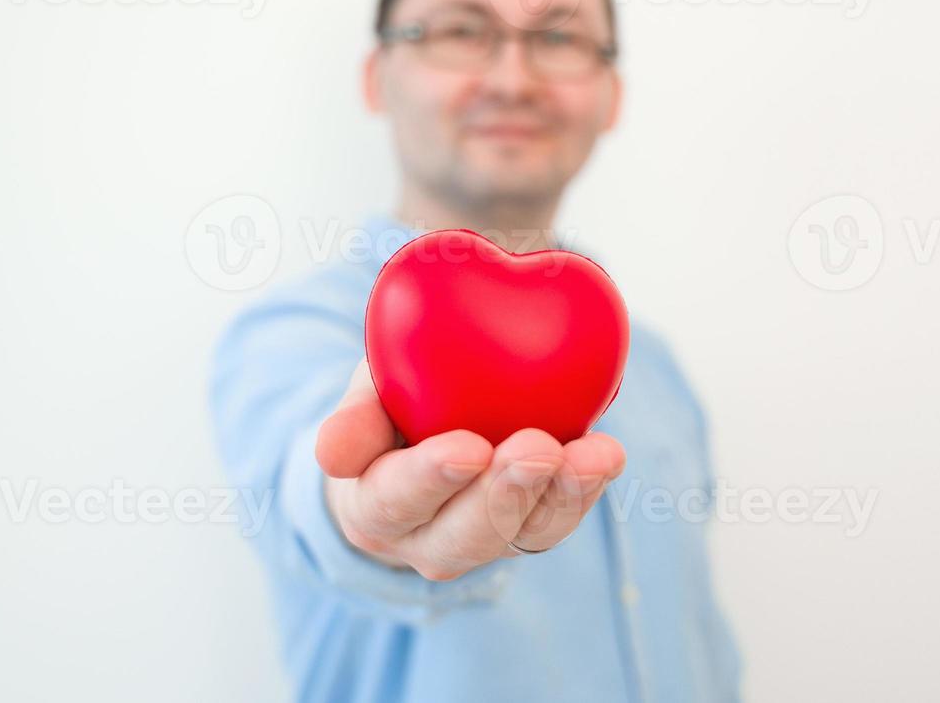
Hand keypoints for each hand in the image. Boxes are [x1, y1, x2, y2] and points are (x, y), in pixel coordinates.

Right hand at [314, 360, 626, 579]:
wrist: (421, 440)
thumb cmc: (391, 408)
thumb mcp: (366, 397)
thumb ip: (357, 417)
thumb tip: (332, 452)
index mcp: (371, 505)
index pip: (392, 500)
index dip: (430, 478)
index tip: (468, 448)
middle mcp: (424, 540)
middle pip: (464, 532)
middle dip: (505, 493)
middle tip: (537, 450)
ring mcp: (481, 542)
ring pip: (520, 535)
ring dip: (560, 496)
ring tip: (592, 456)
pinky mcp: (526, 532)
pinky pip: (557, 524)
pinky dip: (585, 491)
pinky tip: (606, 457)